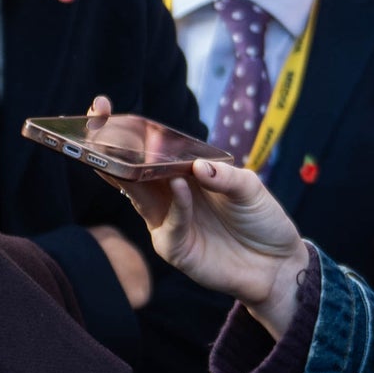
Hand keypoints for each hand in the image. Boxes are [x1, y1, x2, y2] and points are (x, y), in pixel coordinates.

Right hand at [86, 94, 309, 335]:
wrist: (277, 264)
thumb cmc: (262, 221)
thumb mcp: (250, 188)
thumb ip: (225, 176)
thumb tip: (196, 165)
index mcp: (181, 175)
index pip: (146, 151)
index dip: (123, 131)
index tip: (104, 108)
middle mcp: (167, 197)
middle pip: (129, 171)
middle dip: (109, 146)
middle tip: (96, 124)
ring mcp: (167, 223)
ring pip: (138, 195)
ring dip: (131, 173)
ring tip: (129, 151)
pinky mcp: (175, 249)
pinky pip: (169, 223)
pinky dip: (176, 204)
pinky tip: (181, 186)